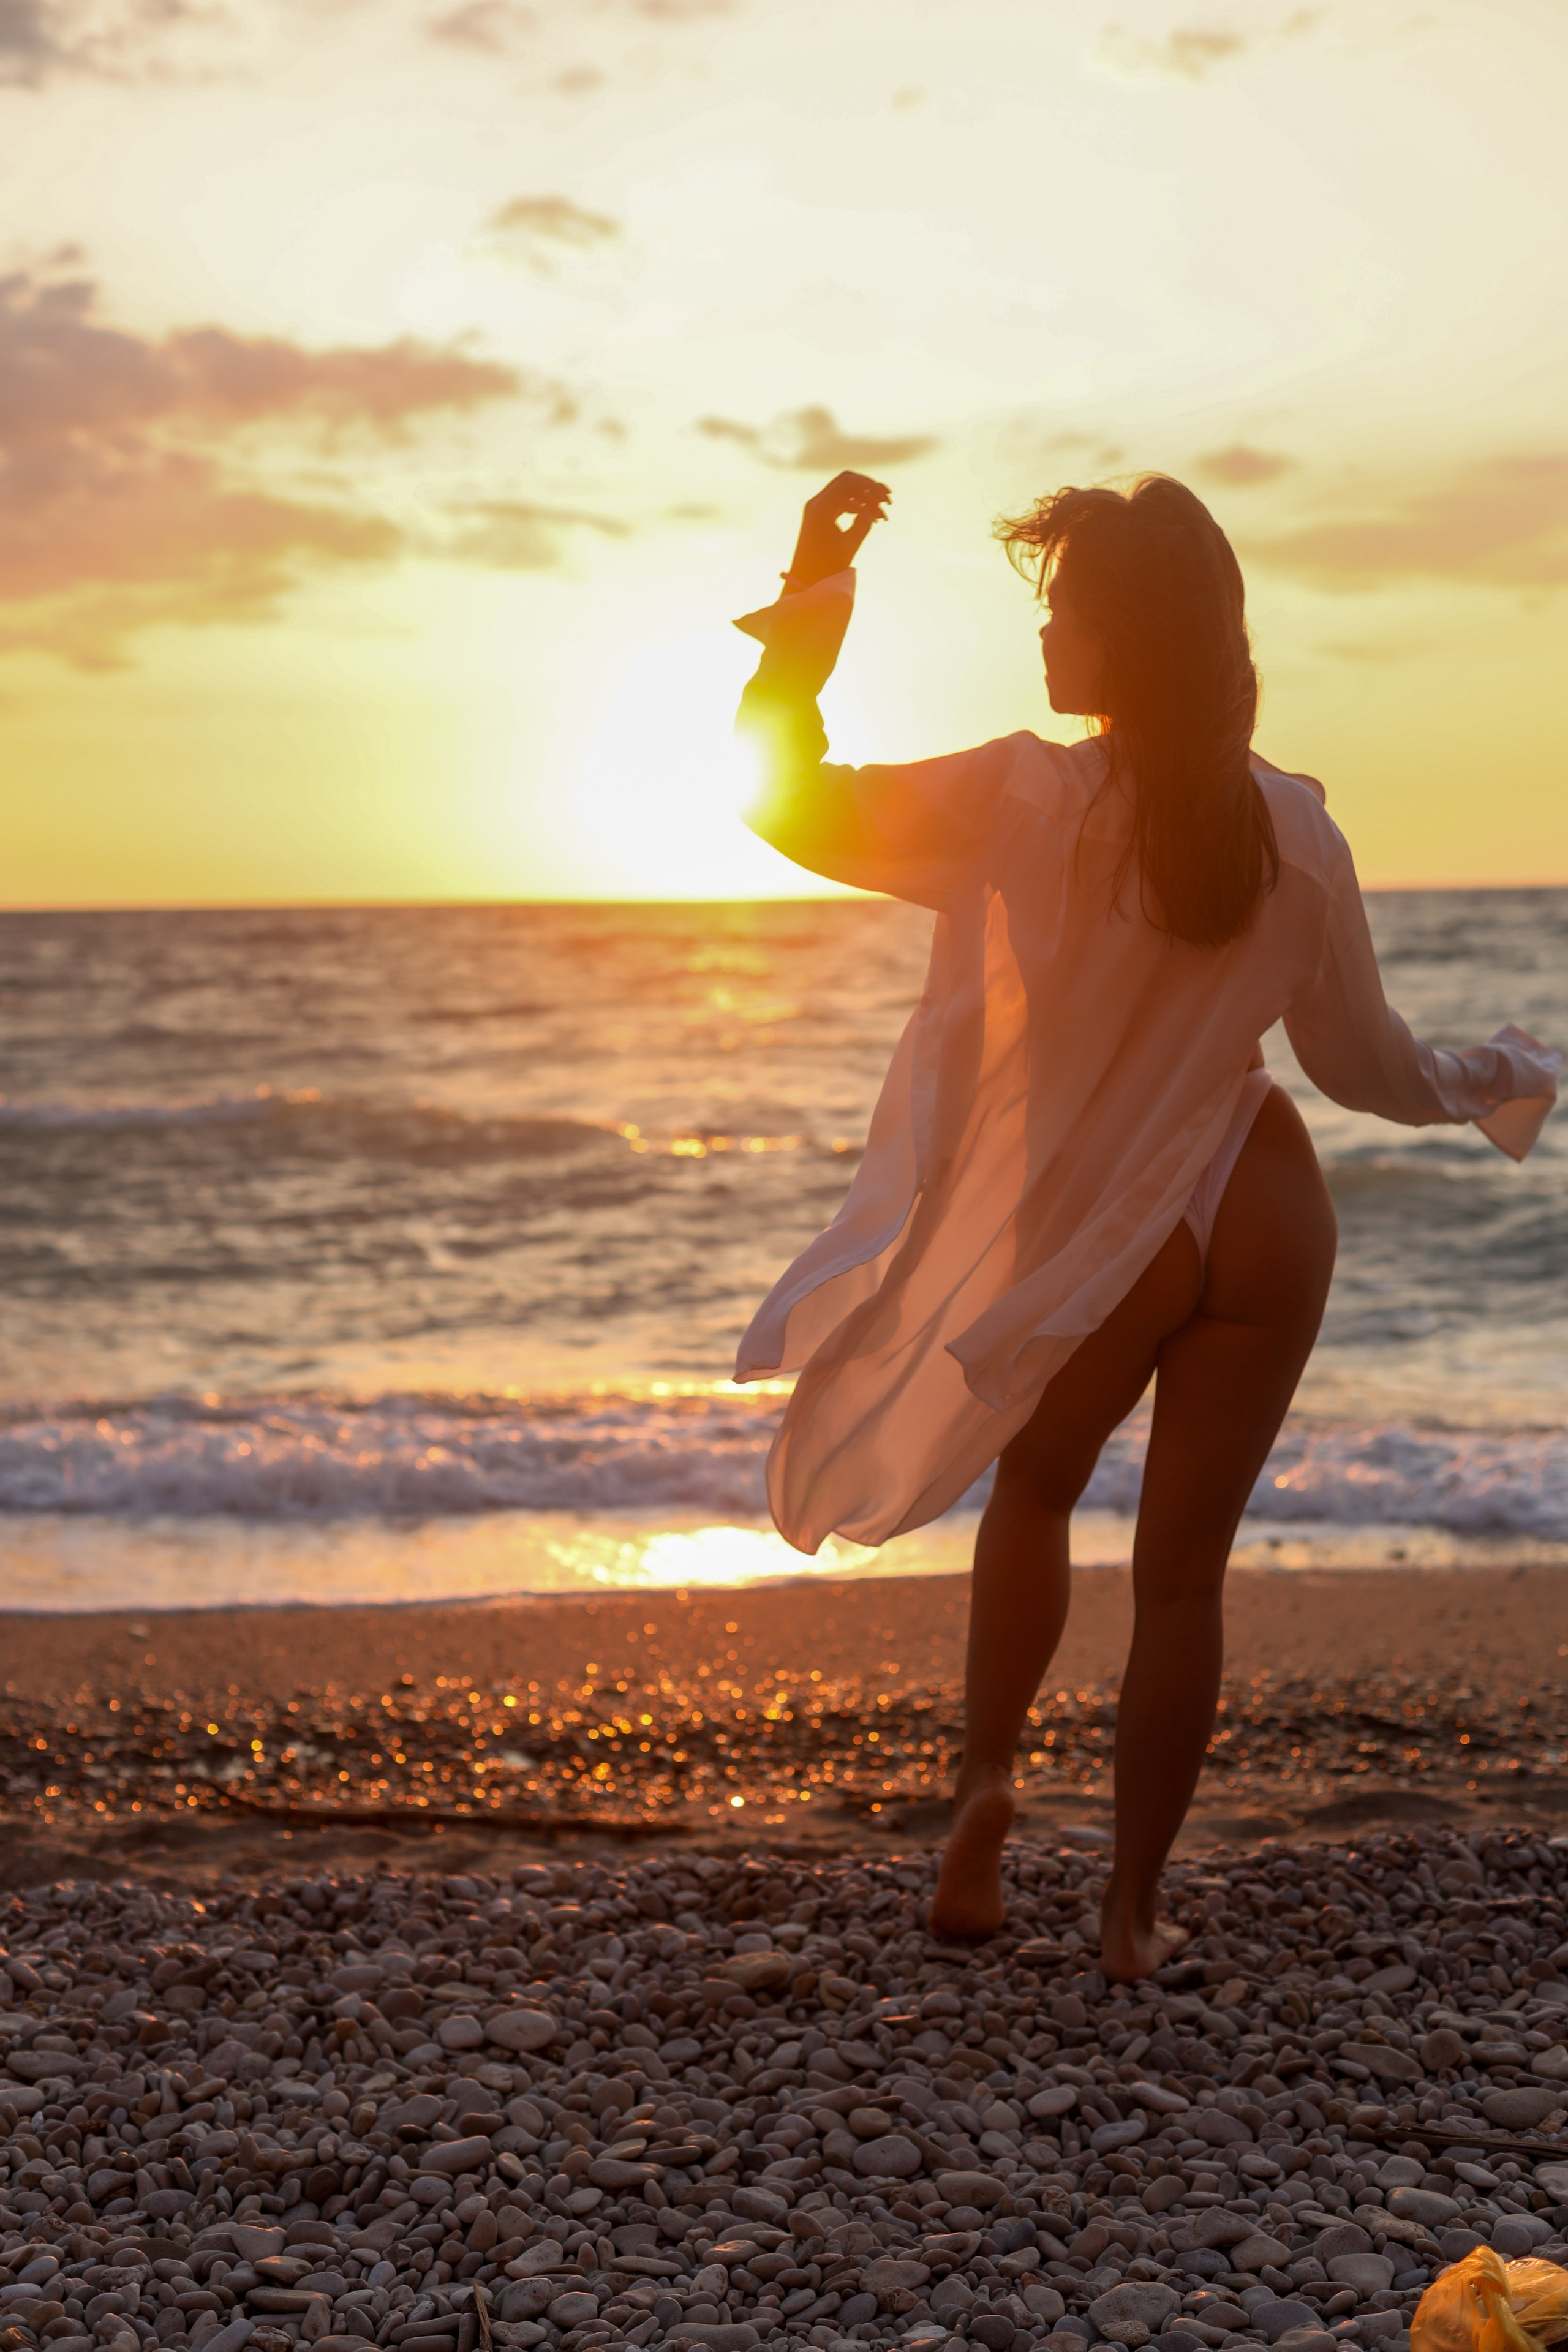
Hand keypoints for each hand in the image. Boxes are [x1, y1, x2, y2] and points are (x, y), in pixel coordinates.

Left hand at [784, 470, 890, 591]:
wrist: (806, 579)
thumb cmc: (826, 566)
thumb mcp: (849, 544)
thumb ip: (863, 522)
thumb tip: (874, 509)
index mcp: (821, 508)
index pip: (848, 483)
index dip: (870, 486)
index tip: (886, 497)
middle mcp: (817, 503)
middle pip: (847, 483)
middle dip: (868, 488)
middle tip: (887, 499)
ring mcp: (817, 509)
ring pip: (845, 493)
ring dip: (864, 499)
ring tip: (881, 516)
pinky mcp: (820, 516)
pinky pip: (841, 504)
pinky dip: (856, 507)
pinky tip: (871, 518)